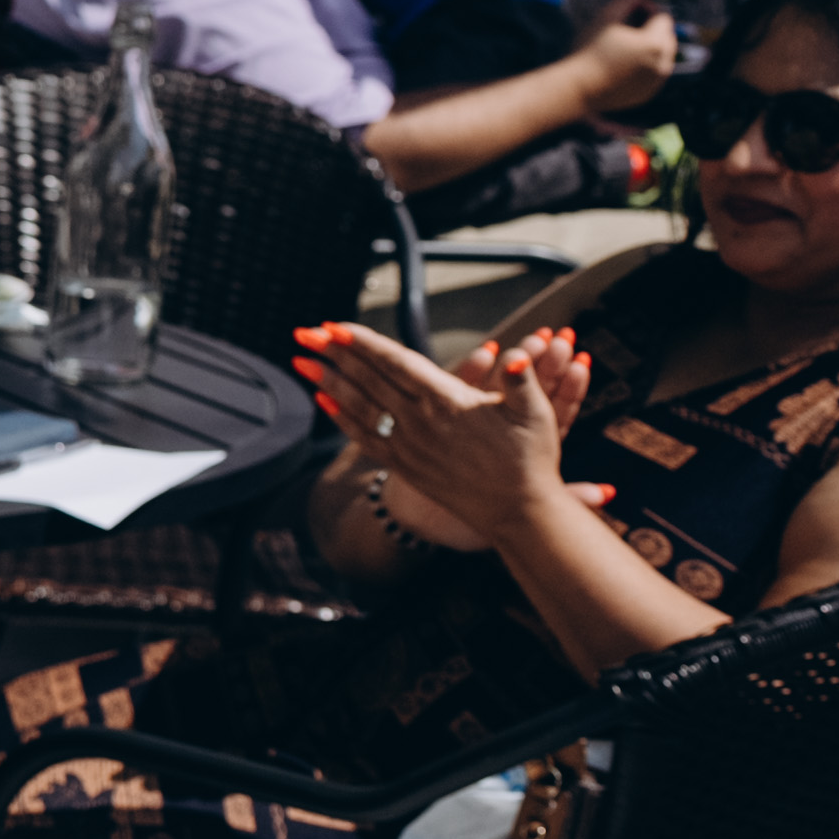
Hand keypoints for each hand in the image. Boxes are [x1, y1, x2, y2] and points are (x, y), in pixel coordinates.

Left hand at [295, 321, 586, 558]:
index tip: (336, 326)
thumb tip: (513, 355)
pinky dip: (341, 418)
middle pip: (368, 379)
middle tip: (306, 333)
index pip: (396, 362)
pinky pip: (364, 438)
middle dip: (334, 353)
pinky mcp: (405, 465)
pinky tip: (323, 401)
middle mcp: (420, 421)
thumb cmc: (530, 459)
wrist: (519, 512)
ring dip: (328, 381)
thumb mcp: (537, 413)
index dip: (363, 342)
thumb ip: (521, 379)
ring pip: (359, 406)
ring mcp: (408, 445)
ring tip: (302, 361)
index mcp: (448, 401)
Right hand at [583, 5, 682, 109]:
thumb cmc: (588, 51)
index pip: (662, 17)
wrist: (577, 88)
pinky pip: (654, 74)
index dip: (646, 9)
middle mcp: (664, 63)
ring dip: (650, 47)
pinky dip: (645, 66)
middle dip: (652, 29)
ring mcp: (657, 81)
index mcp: (656, 43)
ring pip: (663, 56)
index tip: (629, 9)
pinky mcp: (648, 93)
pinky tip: (623, 64)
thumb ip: (625, 1)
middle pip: (667, 37)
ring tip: (625, 46)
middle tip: (627, 27)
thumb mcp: (605, 20)